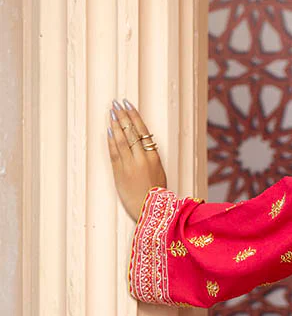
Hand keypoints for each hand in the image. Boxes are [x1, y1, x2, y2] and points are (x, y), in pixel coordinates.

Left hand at [106, 98, 166, 220]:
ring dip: (115, 124)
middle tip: (116, 103)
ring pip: (121, 139)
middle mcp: (142, 158)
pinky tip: (108, 130)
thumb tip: (141, 143)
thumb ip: (150, 158)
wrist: (151, 211)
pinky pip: (114, 153)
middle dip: (123, 116)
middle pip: (130, 131)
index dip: (134, 116)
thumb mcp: (159, 173)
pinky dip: (111, 140)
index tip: (128, 104)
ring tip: (111, 113)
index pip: (142, 131)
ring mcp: (129, 165)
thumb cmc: (157, 195)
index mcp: (154, 157)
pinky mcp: (119, 173)